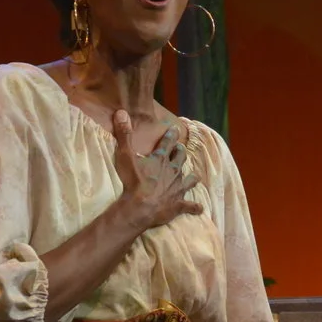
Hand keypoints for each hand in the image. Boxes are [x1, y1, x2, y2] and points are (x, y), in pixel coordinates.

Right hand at [110, 111, 203, 233]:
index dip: (171, 135)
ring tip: (194, 176)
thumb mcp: (125, 156)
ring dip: (191, 177)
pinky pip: (190, 206)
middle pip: (181, 158)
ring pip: (189, 180)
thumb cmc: (132, 181)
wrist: (140, 207)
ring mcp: (177, 188)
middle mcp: (172, 172)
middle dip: (181, 153)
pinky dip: (195, 207)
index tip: (175, 129)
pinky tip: (199, 208)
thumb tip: (121, 112)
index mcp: (161, 159)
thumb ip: (124, 135)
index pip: (168, 143)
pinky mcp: (178, 205)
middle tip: (181, 150)